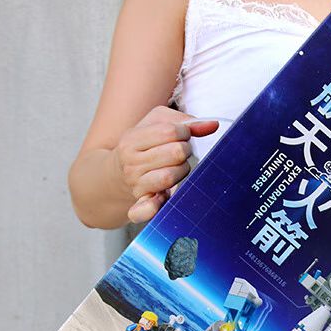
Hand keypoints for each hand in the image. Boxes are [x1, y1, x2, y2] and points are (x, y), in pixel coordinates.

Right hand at [113, 106, 218, 222]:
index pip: (170, 131)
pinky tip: (162, 197)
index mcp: (131, 139)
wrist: (117, 174)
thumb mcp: (157, 124)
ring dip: (182, 171)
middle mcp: (131, 163)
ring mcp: (135, 184)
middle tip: (179, 153)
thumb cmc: (145, 145)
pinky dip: (154, 206)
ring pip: (170, 176)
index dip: (184, 132)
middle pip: (175, 152)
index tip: (182, 136)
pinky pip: (147, 209)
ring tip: (175, 167)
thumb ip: (186, 122)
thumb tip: (213, 125)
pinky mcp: (142, 203)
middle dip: (184, 150)